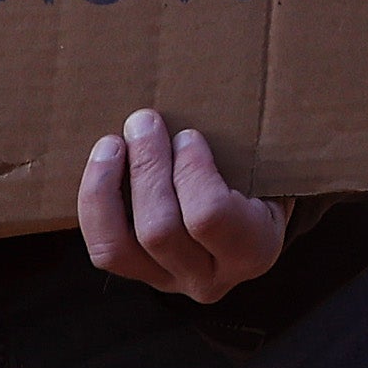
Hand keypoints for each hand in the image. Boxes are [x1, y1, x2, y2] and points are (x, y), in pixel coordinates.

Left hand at [80, 107, 285, 300]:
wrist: (252, 222)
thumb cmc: (264, 179)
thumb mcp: (271, 164)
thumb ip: (250, 142)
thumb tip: (214, 84)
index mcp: (254, 248)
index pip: (212, 216)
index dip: (191, 170)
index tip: (188, 134)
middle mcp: (210, 278)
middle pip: (160, 230)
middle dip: (146, 168)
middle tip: (143, 121)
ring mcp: (169, 282)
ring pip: (118, 248)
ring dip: (107, 188)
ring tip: (113, 143)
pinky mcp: (139, 276)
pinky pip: (104, 248)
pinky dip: (96, 204)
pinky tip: (103, 165)